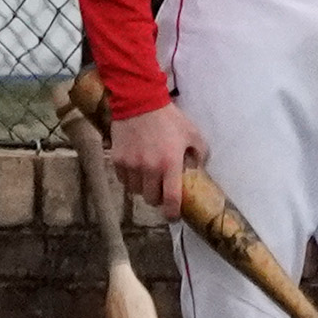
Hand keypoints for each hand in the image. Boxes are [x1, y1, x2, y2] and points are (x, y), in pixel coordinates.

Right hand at [110, 103, 207, 218]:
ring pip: (136, 191)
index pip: (171, 199)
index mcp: (170, 164)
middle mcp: (149, 168)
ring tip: (147, 177)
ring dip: (143, 188)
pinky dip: (130, 179)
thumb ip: (200, 153)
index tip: (173, 216)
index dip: (172, 213)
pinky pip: (123, 180)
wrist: (139, 101)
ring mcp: (131, 165)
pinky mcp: (118, 160)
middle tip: (161, 188)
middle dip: (157, 197)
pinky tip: (135, 169)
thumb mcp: (192, 133)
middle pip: (151, 199)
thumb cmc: (169, 118)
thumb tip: (199, 169)